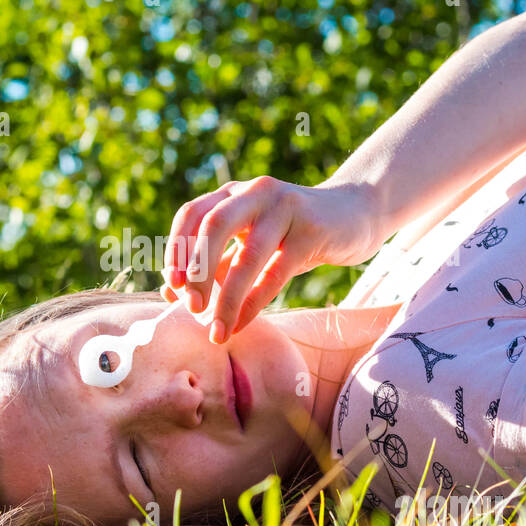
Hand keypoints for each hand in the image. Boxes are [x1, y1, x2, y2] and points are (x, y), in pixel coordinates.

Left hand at [161, 176, 382, 342]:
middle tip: (192, 308)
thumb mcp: (250, 244)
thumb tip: (172, 293)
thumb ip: (216, 265)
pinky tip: (243, 324)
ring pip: (248, 254)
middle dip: (197, 271)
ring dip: (228, 297)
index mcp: (232, 194)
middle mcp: (254, 194)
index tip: (171, 285)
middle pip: (212, 225)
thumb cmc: (292, 235)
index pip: (192, 214)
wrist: (354, 214)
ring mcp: (285, 208)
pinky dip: (255, 302)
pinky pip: (277, 271)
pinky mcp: (312, 230)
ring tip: (217, 331)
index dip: (177, 249)